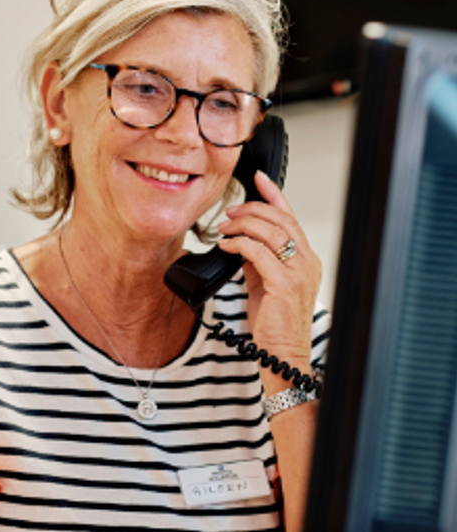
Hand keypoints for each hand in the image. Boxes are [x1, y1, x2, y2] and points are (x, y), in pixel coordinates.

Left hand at [216, 171, 321, 371]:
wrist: (283, 353)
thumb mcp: (265, 283)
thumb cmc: (276, 322)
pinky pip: (260, 254)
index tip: (259, 178)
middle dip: (253, 208)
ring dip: (244, 224)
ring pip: (272, 232)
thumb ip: (258, 260)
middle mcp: (307, 262)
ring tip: (225, 227)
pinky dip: (240, 244)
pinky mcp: (284, 285)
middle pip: (282, 220)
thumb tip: (241, 241)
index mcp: (306, 259)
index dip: (275, 194)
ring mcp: (298, 273)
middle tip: (231, 211)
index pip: (291, 217)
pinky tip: (227, 244)